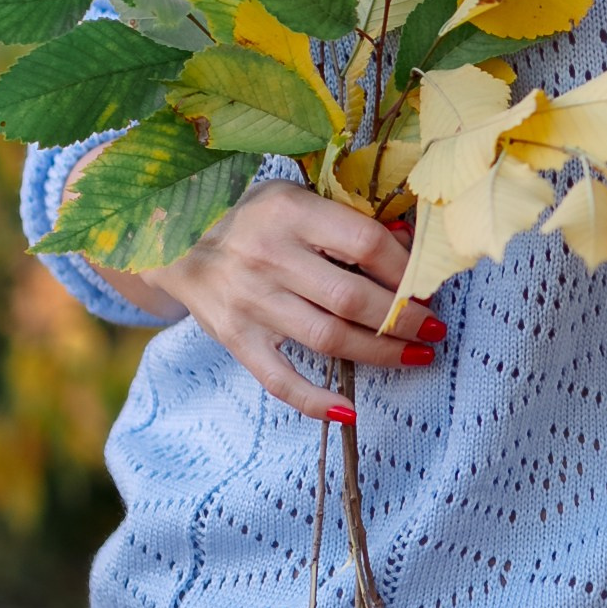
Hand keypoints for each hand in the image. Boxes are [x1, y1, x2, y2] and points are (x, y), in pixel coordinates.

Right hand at [128, 180, 439, 422]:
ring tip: (416, 356)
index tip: (426, 285)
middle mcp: (268, 256)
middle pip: (352, 298)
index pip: (365, 243)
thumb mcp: (296, 197)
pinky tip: (349, 410)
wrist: (173, 240)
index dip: (404, 269)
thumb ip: (347, 217)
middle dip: (403, 319)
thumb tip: (409, 240)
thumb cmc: (252, 216)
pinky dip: (316, 401)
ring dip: (381, 353)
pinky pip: (280, 380)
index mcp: (289, 211)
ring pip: (328, 339)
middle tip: (433, 328)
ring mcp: (249, 302)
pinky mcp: (234, 338)